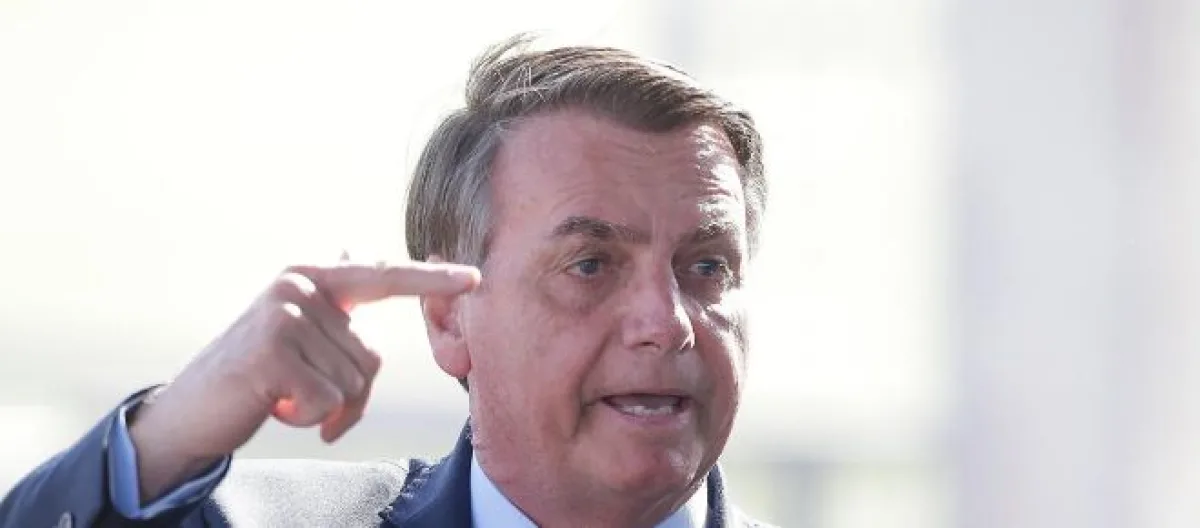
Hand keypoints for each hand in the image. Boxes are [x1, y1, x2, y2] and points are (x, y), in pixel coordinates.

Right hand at [127, 260, 479, 500]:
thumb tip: (358, 250)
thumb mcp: (297, 331)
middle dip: (345, 394)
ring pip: (352, 382)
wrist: (190, 411)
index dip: (431, 280)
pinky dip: (309, 417)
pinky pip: (328, 400)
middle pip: (369, 357)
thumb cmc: (257, 376)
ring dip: (325, 408)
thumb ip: (333, 301)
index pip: (383, 277)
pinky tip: (275, 405)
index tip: (475, 276)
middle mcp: (297, 288)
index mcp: (310, 278)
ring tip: (284, 397)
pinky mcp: (272, 352)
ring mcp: (283, 316)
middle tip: (302, 395)